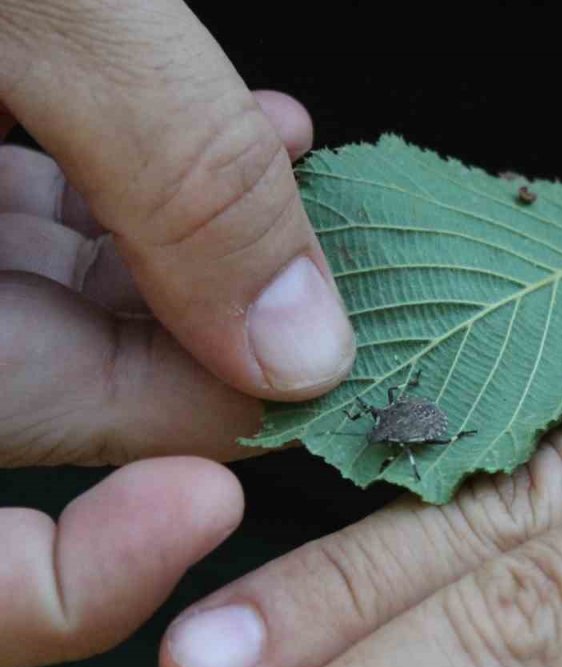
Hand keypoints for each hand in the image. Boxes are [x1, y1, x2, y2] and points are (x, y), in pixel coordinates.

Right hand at [0, 1, 354, 666]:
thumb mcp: (37, 0)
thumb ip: (169, 173)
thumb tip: (299, 351)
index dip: (117, 519)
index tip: (250, 463)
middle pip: (45, 378)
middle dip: (197, 336)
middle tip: (331, 302)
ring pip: (48, 283)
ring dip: (186, 239)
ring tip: (285, 168)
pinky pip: (30, 198)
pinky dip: (133, 169)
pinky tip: (232, 121)